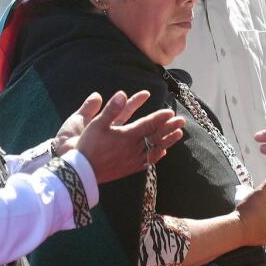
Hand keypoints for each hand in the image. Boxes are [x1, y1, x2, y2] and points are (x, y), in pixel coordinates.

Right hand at [69, 91, 185, 183]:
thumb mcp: (96, 124)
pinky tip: (162, 152)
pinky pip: (148, 161)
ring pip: (156, 148)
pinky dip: (157, 155)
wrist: (82, 172)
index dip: (160, 117)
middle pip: (157, 136)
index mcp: (127, 135)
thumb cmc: (88, 146)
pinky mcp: (130, 169)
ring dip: (168, 140)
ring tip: (179, 134)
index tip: (170, 112)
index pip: (149, 124)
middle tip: (182, 120)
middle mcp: (134, 148)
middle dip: (170, 127)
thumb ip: (111, 109)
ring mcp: (133, 160)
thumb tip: (122, 93)